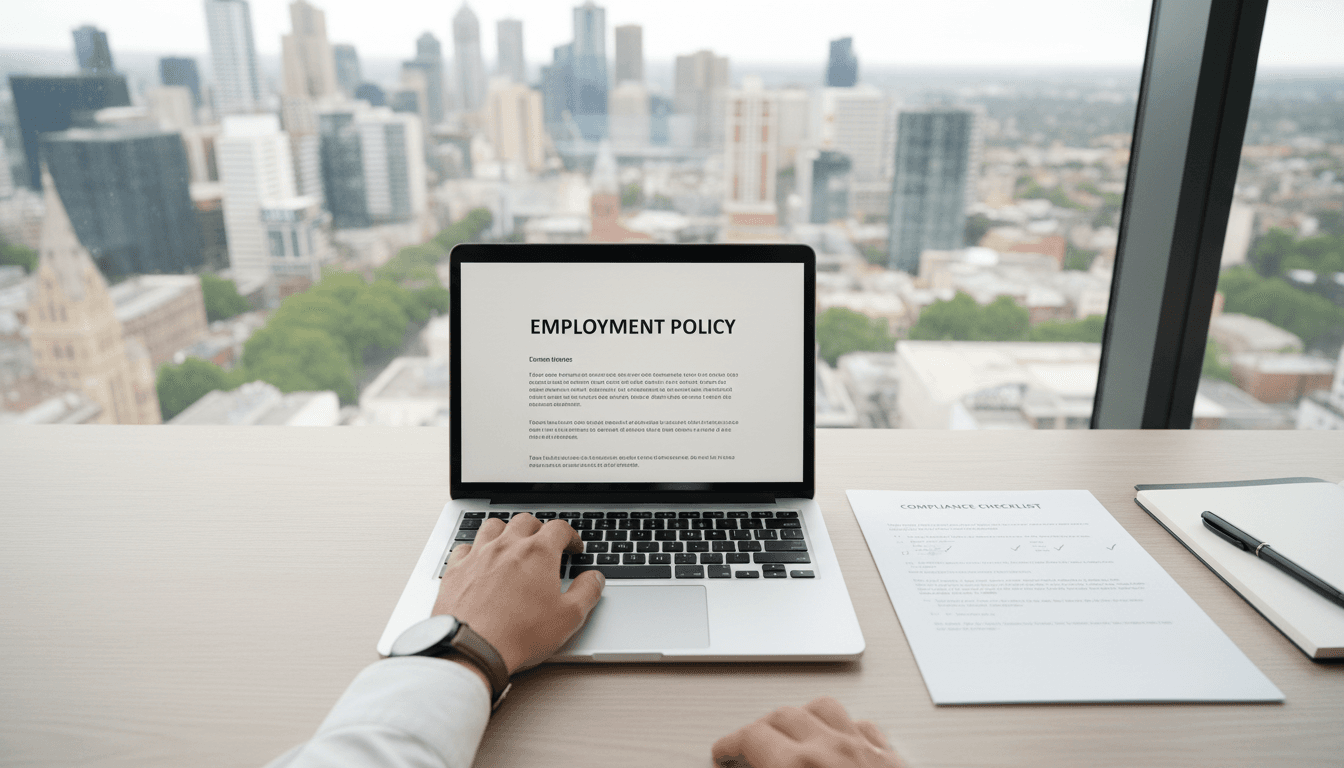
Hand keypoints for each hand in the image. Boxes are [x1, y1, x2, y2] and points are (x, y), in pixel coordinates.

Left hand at [433, 513, 604, 673]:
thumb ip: (587, 592)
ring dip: (506, 531)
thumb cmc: (520, 634)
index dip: (571, 536)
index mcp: (538, 553)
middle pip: (526, 521)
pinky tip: (479, 560)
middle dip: (539, 529)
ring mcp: (479, 555)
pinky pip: (465, 547)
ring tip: (512, 544)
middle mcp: (507, 546)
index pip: (559, 528)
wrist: (472, 647)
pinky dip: (475, 549)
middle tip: (545, 545)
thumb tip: (595, 579)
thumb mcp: (568, 618)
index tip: (573, 547)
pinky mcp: (456, 569)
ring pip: (493, 526)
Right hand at [711, 697, 905, 767]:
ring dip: (802, 717)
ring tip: (790, 733)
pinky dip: (845, 729)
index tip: (722, 755)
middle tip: (747, 748)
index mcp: (798, 764)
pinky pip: (864, 727)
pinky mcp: (892, 760)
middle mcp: (833, 750)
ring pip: (825, 710)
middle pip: (783, 716)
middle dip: (760, 729)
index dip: (729, 745)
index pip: (751, 737)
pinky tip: (837, 739)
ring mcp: (865, 751)